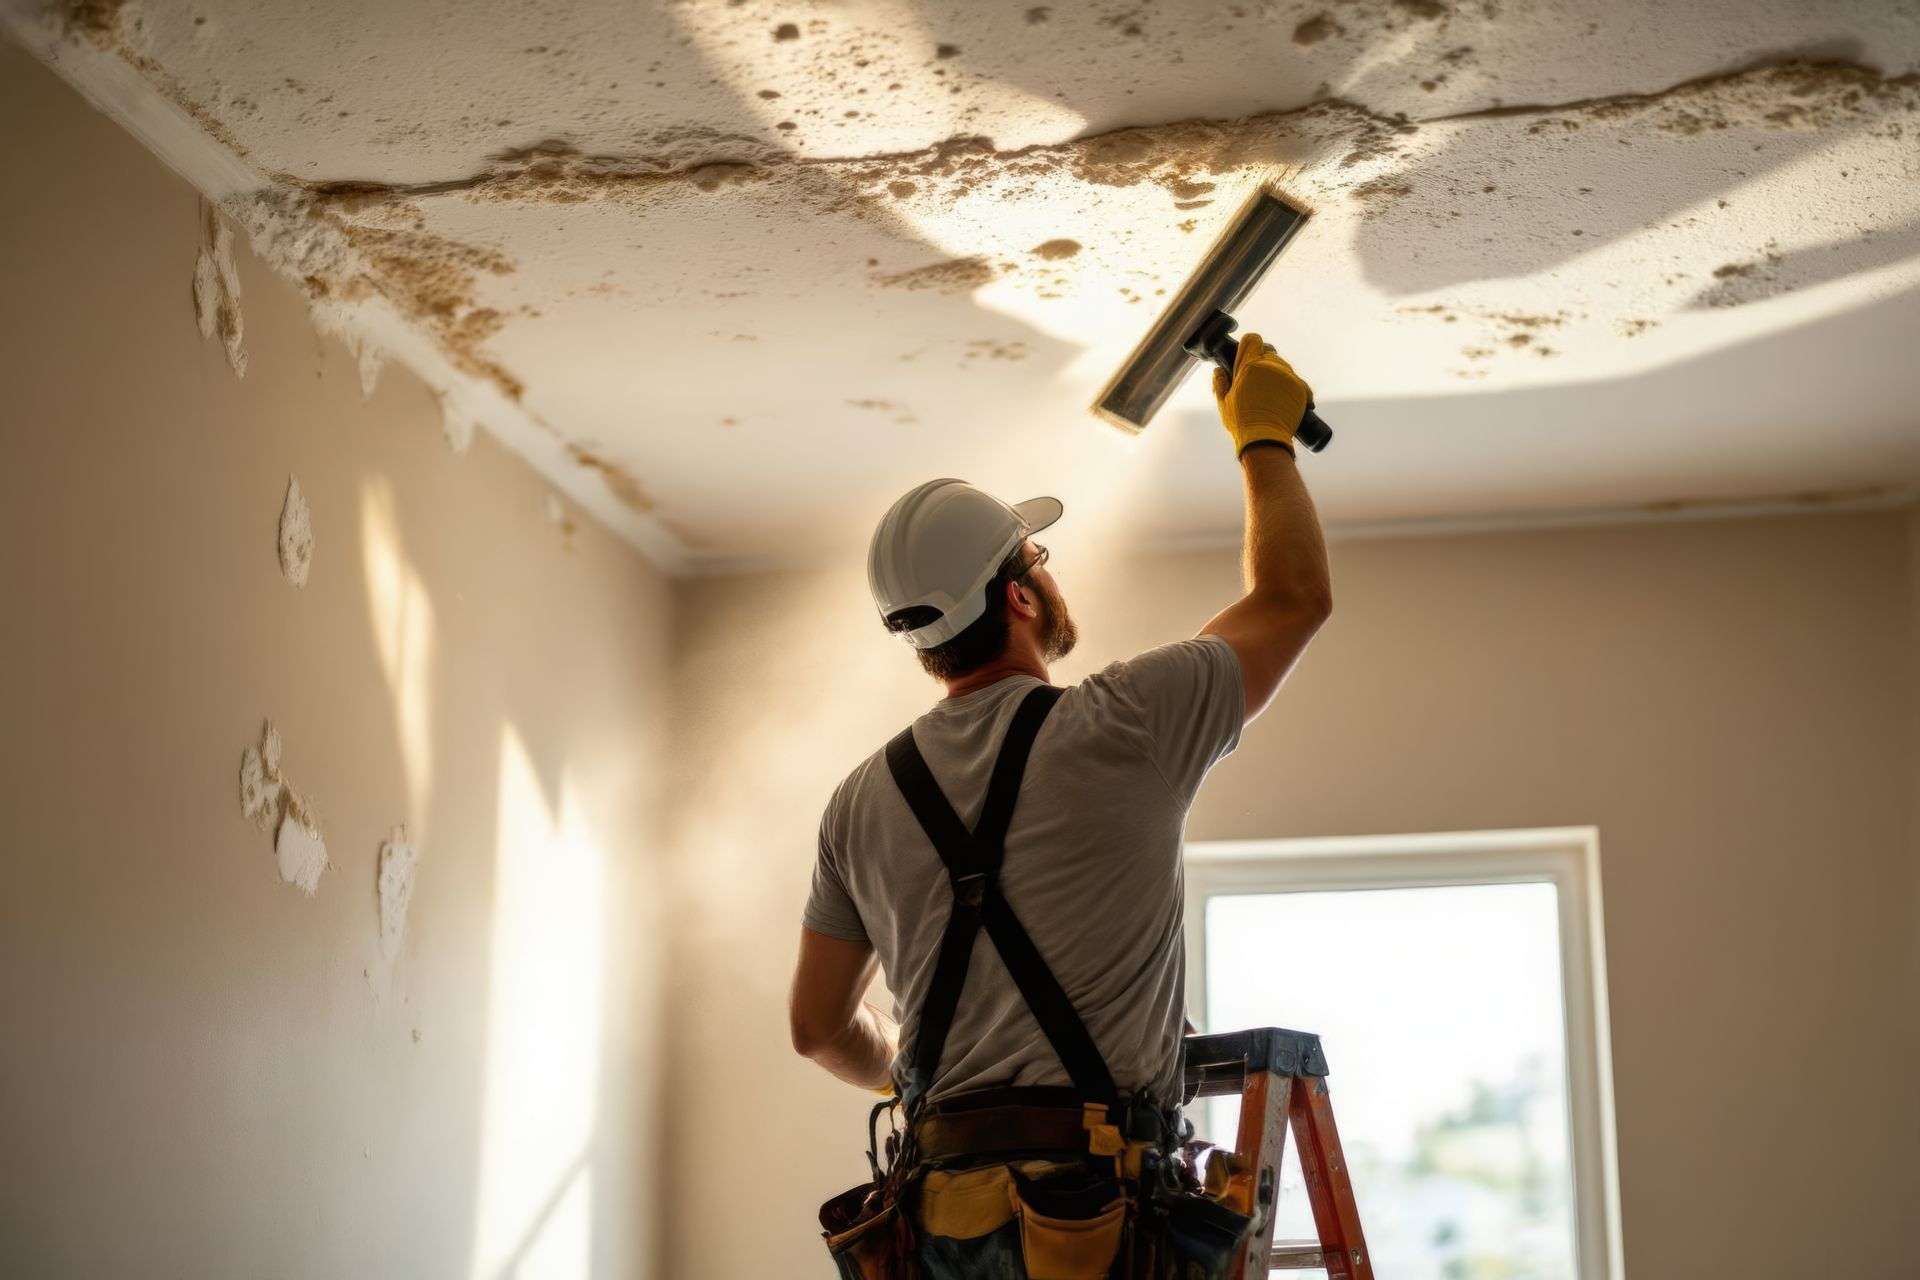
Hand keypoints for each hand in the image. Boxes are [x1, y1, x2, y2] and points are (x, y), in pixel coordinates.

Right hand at [1211, 331, 1310, 457]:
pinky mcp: (1301, 389)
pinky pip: (1296, 380)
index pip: (1253, 340)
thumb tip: (1218, 370)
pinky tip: (1283, 397)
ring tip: (1269, 392)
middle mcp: (1271, 367)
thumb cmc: (1241, 422)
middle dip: (1262, 362)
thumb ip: (1220, 382)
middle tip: (1256, 380)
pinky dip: (1291, 386)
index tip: (1247, 356)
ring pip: (1283, 366)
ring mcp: (1288, 377)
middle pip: (1269, 353)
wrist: (1265, 440)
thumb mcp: (1223, 402)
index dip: (1249, 346)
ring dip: (1276, 374)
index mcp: (1250, 366)